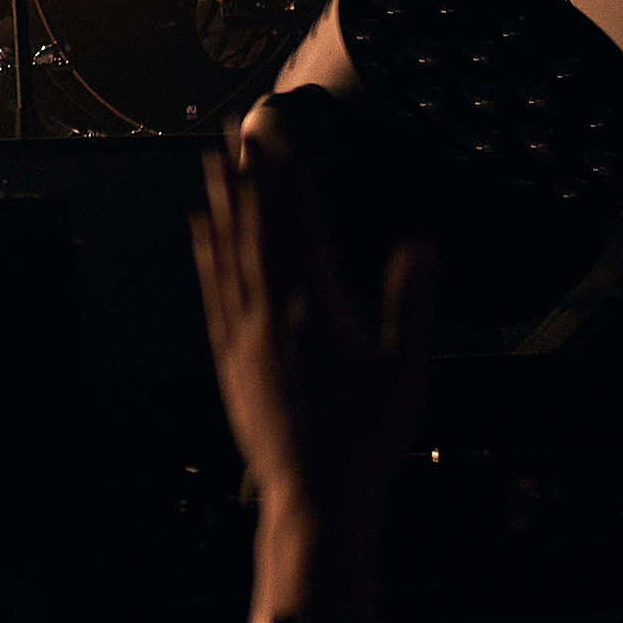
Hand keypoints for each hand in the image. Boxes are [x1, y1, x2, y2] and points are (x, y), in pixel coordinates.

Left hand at [190, 97, 435, 533]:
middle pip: (254, 227)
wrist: (314, 495)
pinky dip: (206, 252)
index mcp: (313, 307)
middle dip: (248, 173)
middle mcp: (269, 310)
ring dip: (223, 202)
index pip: (296, 225)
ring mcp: (243, 332)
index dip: (286, 175)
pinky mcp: (229, 355)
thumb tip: (422, 245)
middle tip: (236, 126)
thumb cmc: (367, 439)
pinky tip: (201, 229)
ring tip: (214, 160)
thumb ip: (412, 305)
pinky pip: (213, 289)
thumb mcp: (405, 373)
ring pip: (227, 251)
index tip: (278, 133)